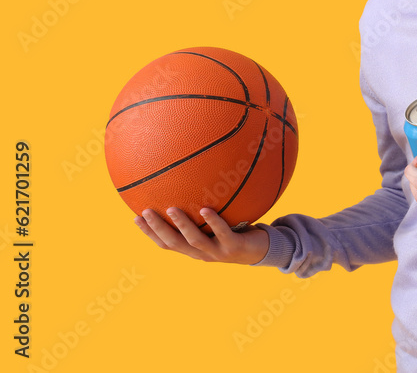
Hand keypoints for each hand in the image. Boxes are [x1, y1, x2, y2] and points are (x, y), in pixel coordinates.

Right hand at [134, 207, 269, 264]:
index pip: (165, 243)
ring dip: (182, 224)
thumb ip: (200, 212)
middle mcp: (201, 253)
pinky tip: (205, 209)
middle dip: (158, 229)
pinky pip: (222, 233)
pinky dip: (213, 222)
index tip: (134, 217)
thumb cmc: (234, 232)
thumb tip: (188, 185)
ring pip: (195, 240)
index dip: (149, 233)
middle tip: (145, 211)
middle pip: (174, 243)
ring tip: (172, 208)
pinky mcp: (234, 247)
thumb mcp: (214, 224)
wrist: (261, 250)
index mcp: (192, 249)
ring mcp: (217, 252)